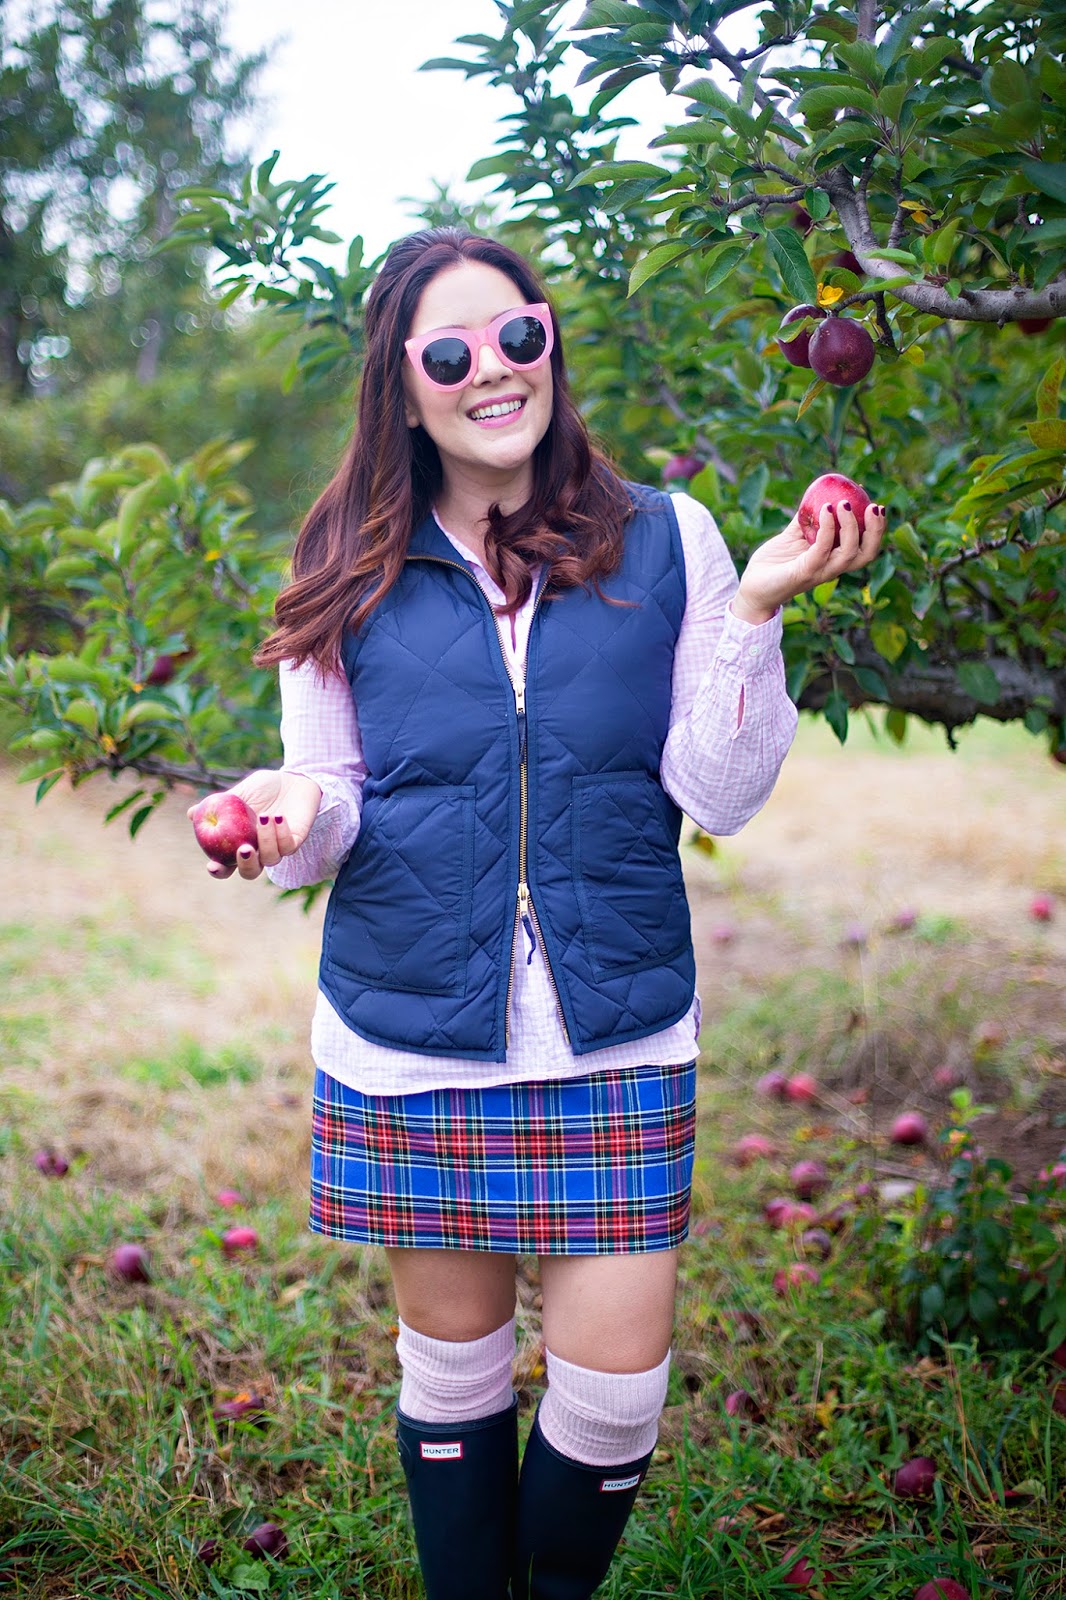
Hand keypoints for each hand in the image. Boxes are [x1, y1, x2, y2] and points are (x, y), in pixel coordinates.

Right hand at [187, 768, 322, 880]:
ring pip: (271, 859)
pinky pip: (289, 846)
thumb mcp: (238, 794)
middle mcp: (259, 851)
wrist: (292, 778)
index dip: (219, 871)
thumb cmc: (263, 788)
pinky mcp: (296, 840)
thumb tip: (191, 814)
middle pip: (250, 872)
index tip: (212, 866)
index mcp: (240, 844)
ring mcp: (278, 848)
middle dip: (245, 865)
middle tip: (244, 849)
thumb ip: (217, 805)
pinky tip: (278, 816)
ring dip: (266, 840)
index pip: (227, 866)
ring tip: (263, 816)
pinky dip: (281, 833)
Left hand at [732, 499, 887, 622]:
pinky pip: (820, 549)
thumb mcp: (793, 537)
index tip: (878, 507)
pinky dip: (826, 528)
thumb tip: (816, 496)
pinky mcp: (803, 572)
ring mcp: (819, 572)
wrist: (752, 586)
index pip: (865, 548)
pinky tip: (825, 508)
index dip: (877, 530)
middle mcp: (831, 569)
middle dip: (876, 531)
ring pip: (848, 554)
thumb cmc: (774, 563)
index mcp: (833, 560)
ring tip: (844, 504)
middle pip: (866, 554)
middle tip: (874, 507)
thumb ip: (806, 520)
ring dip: (851, 527)